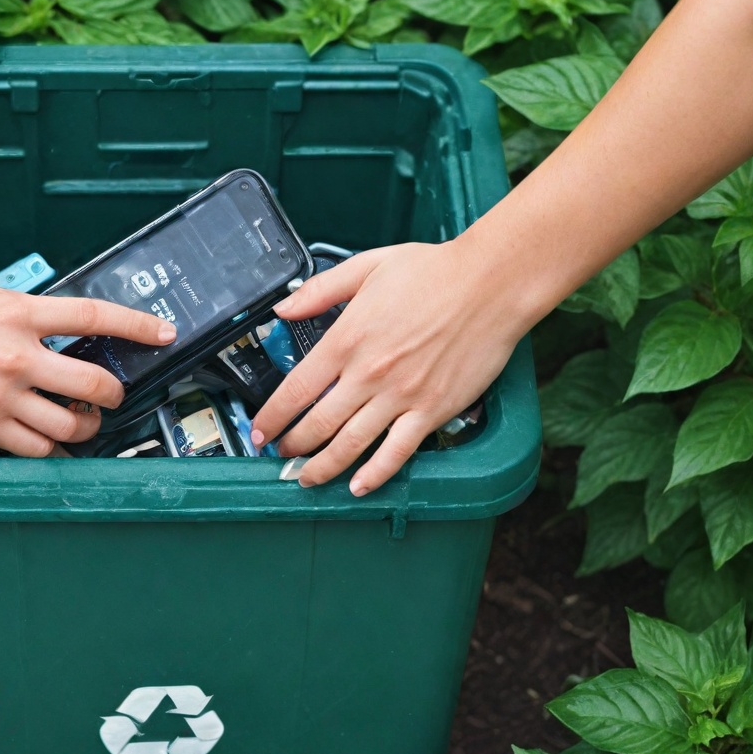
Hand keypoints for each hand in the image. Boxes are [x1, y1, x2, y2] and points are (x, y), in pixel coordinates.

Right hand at [0, 282, 174, 456]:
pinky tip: (55, 446)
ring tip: (81, 423)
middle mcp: (18, 354)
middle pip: (92, 382)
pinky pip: (34, 447)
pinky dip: (53, 450)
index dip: (136, 325)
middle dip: (113, 395)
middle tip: (112, 396)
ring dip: (86, 427)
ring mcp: (2, 393)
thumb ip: (22, 314)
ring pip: (69, 423)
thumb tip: (54, 327)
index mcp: (20, 312)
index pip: (93, 315)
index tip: (162, 333)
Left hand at [249, 240, 530, 494]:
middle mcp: (368, 373)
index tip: (261, 431)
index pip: (296, 389)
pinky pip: (397, 452)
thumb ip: (320, 290)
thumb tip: (282, 309)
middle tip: (281, 456)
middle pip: (317, 424)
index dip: (272, 417)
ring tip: (306, 478)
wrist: (491, 284)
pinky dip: (375, 474)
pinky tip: (359, 487)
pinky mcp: (432, 410)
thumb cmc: (434, 271)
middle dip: (292, 447)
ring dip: (322, 467)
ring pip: (350, 444)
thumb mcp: (367, 266)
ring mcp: (401, 396)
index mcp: (347, 338)